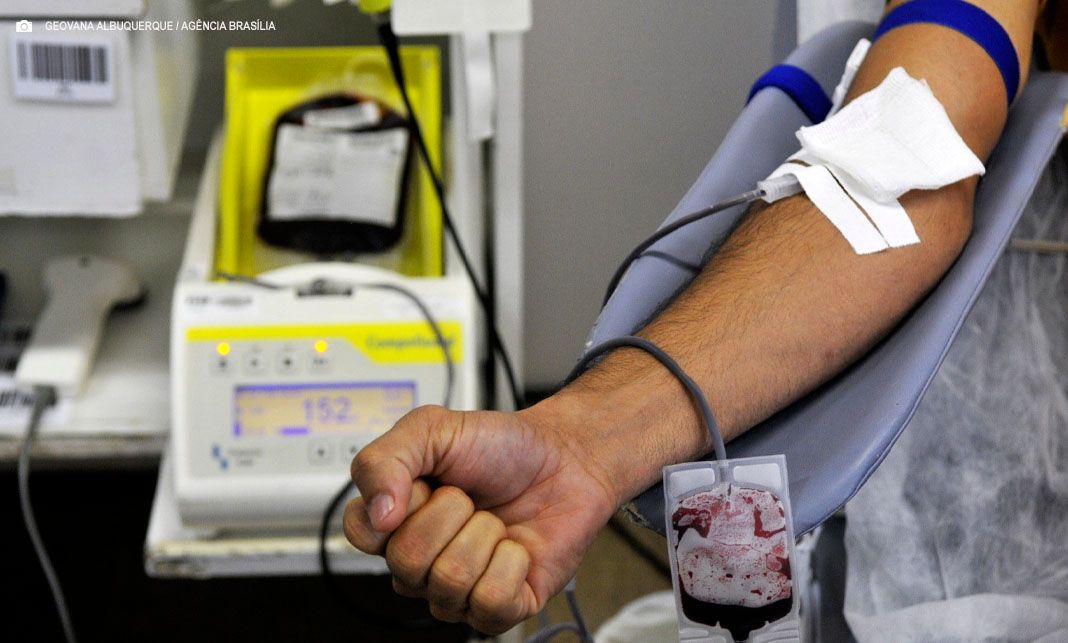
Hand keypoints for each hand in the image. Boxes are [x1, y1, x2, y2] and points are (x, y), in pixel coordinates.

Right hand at [342, 404, 619, 633]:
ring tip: (494, 519)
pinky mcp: (500, 607)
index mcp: (395, 520)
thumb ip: (386, 459)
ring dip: (483, 535)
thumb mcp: (433, 427)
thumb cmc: (501, 446)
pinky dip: (511, 564)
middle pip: (406, 562)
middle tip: (469, 496)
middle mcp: (421, 561)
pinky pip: (490, 602)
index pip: (360, 535)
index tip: (425, 481)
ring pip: (449, 582)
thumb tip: (376, 516)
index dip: (396, 505)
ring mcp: (457, 589)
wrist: (566, 457)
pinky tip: (514, 546)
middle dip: (450, 514)